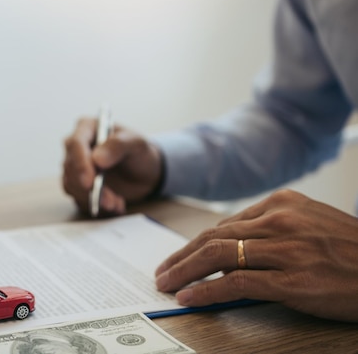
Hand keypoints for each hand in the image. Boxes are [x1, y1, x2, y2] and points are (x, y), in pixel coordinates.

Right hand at [62, 117, 162, 215]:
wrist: (143, 173)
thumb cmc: (138, 152)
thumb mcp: (136, 143)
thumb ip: (118, 145)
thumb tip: (97, 159)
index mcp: (87, 128)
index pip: (75, 144)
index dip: (80, 164)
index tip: (89, 182)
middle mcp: (76, 147)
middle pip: (71, 167)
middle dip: (89, 188)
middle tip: (110, 201)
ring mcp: (75, 167)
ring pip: (72, 185)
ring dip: (94, 199)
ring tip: (117, 203)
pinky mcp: (78, 185)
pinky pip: (79, 198)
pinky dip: (96, 205)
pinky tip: (114, 205)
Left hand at [155, 189, 357, 321]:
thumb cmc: (353, 253)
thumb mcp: (311, 225)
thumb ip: (271, 230)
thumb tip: (228, 248)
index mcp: (283, 203)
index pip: (224, 224)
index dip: (195, 244)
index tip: (179, 257)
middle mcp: (281, 220)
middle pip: (214, 236)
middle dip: (181, 257)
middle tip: (161, 272)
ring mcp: (286, 249)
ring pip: (218, 255)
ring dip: (185, 271)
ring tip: (166, 284)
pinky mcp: (292, 280)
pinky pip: (236, 283)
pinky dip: (206, 291)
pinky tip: (189, 297)